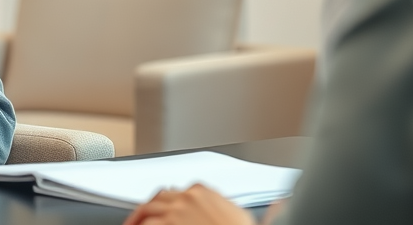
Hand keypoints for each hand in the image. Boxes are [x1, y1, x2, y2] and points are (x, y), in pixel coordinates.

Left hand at [123, 185, 255, 224]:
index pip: (177, 192)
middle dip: (148, 209)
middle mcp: (187, 197)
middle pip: (158, 198)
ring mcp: (174, 211)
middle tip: (138, 221)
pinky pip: (145, 224)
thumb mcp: (245, 217)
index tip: (163, 211)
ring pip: (146, 211)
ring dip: (137, 220)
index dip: (168, 203)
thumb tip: (275, 205)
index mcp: (204, 192)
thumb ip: (238, 208)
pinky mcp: (165, 224)